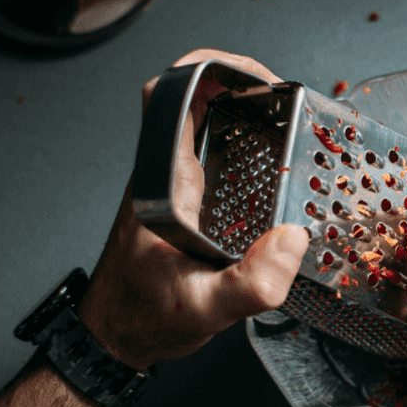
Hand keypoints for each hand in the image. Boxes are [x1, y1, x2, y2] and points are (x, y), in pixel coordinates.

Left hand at [78, 49, 308, 369]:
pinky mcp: (184, 203)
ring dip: (244, 111)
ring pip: (203, 124)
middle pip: (193, 98)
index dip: (210, 68)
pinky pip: (212, 154)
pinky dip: (244, 143)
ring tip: (289, 122)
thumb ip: (253, 283)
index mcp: (166, 183)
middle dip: (240, 84)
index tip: (255, 79)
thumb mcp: (207, 309)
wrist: (114, 338)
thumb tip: (292, 240)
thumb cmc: (146, 319)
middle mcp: (166, 176)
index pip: (168, 95)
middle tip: (286, 100)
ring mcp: (173, 187)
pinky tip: (275, 164)